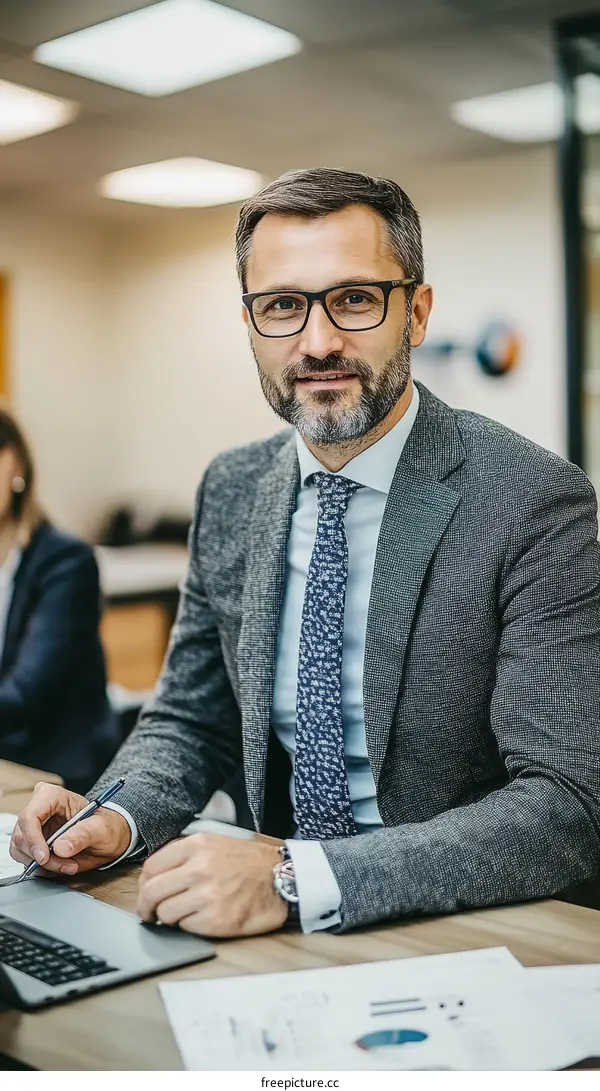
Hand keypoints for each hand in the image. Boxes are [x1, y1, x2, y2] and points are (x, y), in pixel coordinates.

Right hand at [10, 782, 131, 875]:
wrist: (107, 838)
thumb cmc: (106, 827)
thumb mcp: (101, 829)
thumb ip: (83, 835)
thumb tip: (61, 847)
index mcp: (52, 796)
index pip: (29, 816)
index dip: (32, 838)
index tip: (44, 857)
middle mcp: (38, 808)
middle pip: (22, 836)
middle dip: (43, 857)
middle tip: (67, 864)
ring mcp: (33, 826)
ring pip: (21, 850)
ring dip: (44, 865)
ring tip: (68, 864)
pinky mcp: (32, 842)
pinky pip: (25, 859)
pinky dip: (42, 868)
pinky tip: (61, 865)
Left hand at [136, 833, 288, 937]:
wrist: (283, 879)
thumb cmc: (250, 863)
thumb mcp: (216, 844)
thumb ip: (186, 856)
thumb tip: (155, 877)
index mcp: (197, 846)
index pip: (152, 867)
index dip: (143, 884)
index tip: (145, 892)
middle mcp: (199, 868)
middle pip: (152, 891)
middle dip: (145, 906)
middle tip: (148, 913)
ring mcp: (207, 895)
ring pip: (165, 912)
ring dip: (169, 917)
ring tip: (181, 915)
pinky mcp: (216, 920)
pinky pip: (185, 927)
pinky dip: (188, 926)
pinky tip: (201, 919)